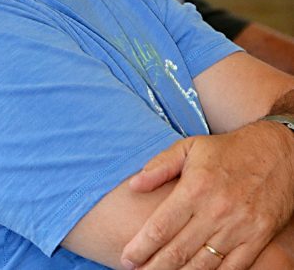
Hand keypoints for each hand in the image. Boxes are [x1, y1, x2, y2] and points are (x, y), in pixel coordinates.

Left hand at [121, 122, 293, 269]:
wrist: (277, 152)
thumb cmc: (228, 150)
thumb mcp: (190, 146)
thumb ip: (160, 165)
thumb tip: (133, 186)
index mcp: (196, 187)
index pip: (161, 226)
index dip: (141, 246)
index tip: (127, 257)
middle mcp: (216, 210)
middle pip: (178, 251)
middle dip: (153, 267)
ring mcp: (239, 228)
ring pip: (202, 265)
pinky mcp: (257, 239)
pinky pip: (232, 269)